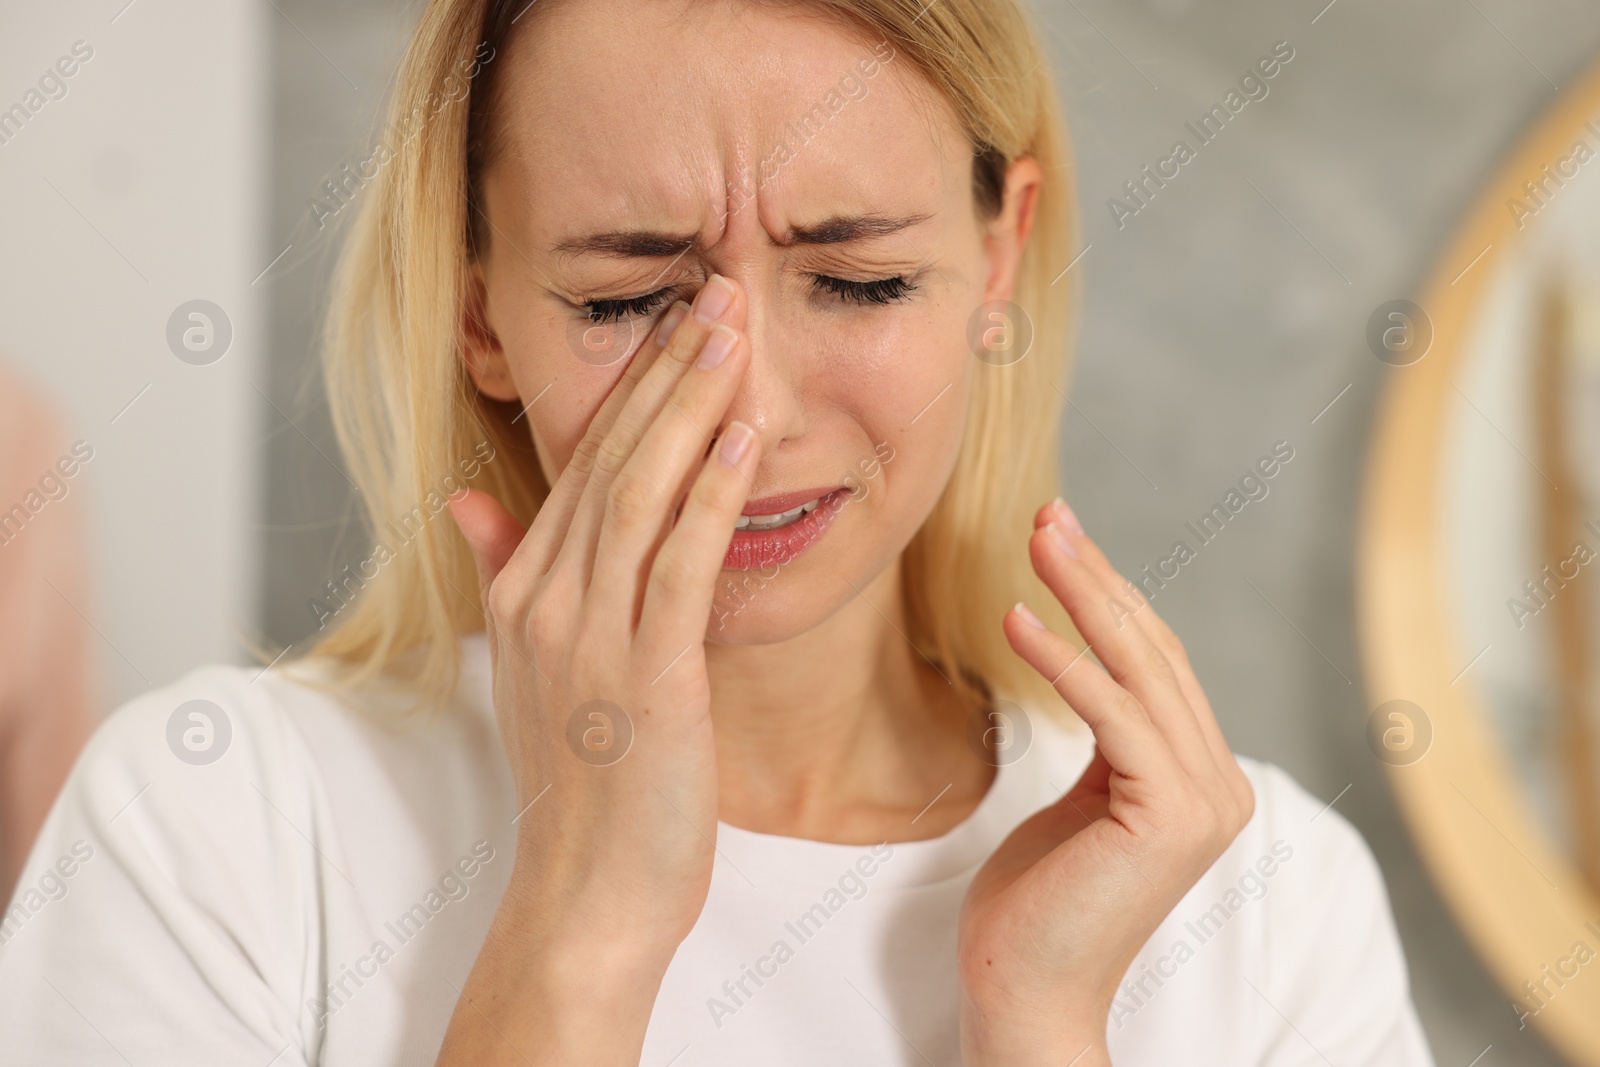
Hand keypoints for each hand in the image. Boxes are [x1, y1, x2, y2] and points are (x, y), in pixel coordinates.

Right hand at [437, 275, 757, 1064]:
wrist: (586, 891)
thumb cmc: (579, 783)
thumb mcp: (530, 670)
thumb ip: (500, 572)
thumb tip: (467, 498)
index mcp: (526, 592)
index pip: (581, 463)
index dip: (630, 385)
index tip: (675, 318)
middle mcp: (548, 600)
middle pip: (610, 458)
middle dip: (666, 368)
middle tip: (715, 287)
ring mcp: (591, 636)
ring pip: (641, 493)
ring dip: (690, 406)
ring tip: (733, 330)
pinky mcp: (646, 677)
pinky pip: (680, 566)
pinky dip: (711, 495)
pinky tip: (744, 438)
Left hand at [957, 498, 1254, 1065]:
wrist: (1026, 988)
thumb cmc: (1038, 902)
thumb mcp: (1079, 801)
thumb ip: (1104, 742)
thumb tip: (1088, 665)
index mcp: (1201, 779)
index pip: (1157, 665)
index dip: (1110, 596)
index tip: (1062, 537)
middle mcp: (1218, 785)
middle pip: (1155, 653)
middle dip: (1098, 576)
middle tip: (1048, 514)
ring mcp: (1205, 800)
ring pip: (1141, 670)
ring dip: (1084, 596)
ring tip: (1034, 539)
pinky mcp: (1171, 815)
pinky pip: (1111, 714)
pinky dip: (1064, 661)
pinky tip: (1017, 619)